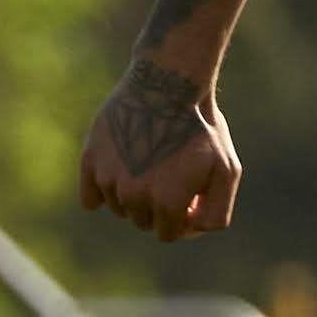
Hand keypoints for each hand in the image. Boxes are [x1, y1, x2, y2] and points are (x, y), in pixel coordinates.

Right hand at [79, 57, 239, 240]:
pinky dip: (102, 192)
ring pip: (119, 208)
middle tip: (169, 174)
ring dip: (133, 195)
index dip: (180, 215)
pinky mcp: (90, 161)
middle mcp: (134, 195)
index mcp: (167, 202)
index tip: (187, 193)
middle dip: (157, 206)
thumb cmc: (202, 127)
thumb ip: (216, 213)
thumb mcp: (226, 171)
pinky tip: (120, 172)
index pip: (167, 233)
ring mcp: (109, 178)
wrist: (168, 83)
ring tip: (150, 161)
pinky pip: (91, 199)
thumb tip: (190, 232)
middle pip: (142, 221)